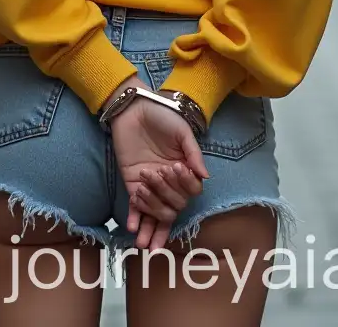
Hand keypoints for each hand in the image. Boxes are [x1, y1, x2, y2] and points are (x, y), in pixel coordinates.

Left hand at [107, 78, 208, 250]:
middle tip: (153, 173)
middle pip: (173, 205)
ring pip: (156, 212)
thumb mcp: (181, 131)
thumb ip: (193, 153)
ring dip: (150, 214)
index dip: (184, 185)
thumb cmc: (161, 115)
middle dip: (163, 194)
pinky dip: (135, 218)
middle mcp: (169, 182)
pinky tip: (133, 228)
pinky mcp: (132, 183)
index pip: (191, 192)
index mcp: (184, 169)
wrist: (133, 108)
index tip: (175, 167)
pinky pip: (136, 207)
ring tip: (141, 200)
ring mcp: (151, 185)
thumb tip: (205, 177)